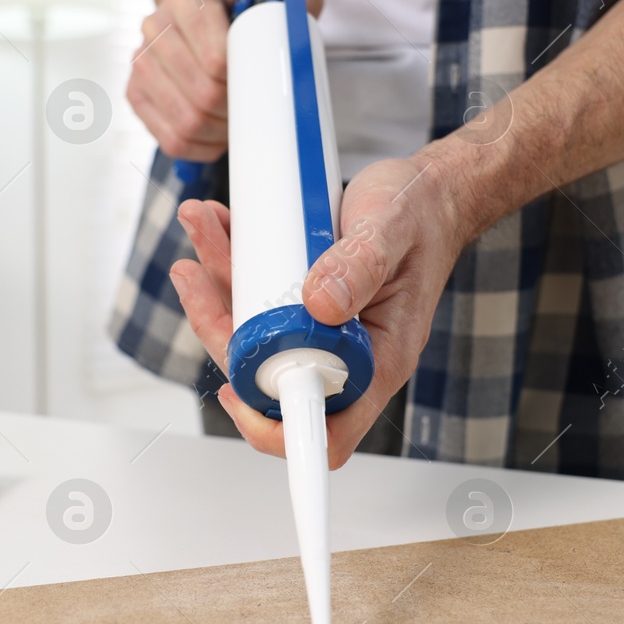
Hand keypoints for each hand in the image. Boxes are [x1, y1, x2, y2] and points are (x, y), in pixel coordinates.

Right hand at [127, 0, 323, 160]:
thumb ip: (291, 0)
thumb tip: (310, 6)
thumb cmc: (231, 14)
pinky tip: (218, 138)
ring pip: (185, 121)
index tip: (259, 84)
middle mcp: (155, 27)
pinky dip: (201, 149)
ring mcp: (141, 63)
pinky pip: (170, 140)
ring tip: (238, 125)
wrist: (194, 17)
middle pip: (202, 92)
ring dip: (220, 133)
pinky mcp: (136, 94)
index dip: (242, 82)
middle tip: (254, 112)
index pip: (215, 56)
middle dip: (235, 112)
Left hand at [168, 154, 463, 468]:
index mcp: (378, 361)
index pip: (326, 430)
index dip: (273, 428)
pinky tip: (220, 227)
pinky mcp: (303, 305)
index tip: (236, 395)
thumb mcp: (393, 230)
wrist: (429, 193)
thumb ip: (361, 266)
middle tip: (195, 276)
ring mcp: (320, 332)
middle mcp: (345, 357)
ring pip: (252, 335)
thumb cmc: (422, 216)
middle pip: (265, 377)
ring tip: (203, 228)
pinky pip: (255, 301)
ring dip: (215, 289)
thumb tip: (317, 304)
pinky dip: (229, 266)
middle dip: (219, 327)